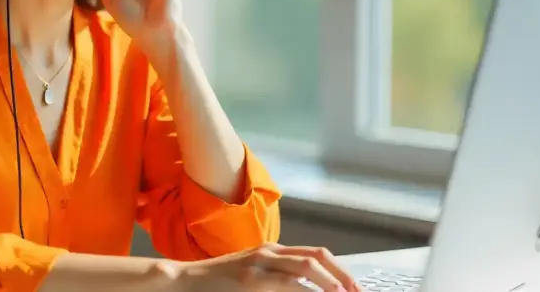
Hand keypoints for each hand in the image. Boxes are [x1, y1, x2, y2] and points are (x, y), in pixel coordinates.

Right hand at [177, 244, 360, 291]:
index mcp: (272, 251)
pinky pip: (286, 284)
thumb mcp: (252, 275)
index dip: (340, 270)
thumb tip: (308, 290)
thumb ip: (278, 279)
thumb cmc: (219, 284)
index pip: (316, 254)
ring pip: (305, 268)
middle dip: (342, 275)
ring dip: (329, 283)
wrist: (185, 282)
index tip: (354, 288)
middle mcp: (269, 253)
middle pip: (316, 257)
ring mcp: (259, 265)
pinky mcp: (250, 280)